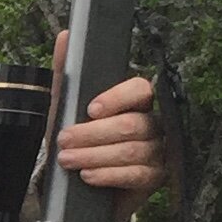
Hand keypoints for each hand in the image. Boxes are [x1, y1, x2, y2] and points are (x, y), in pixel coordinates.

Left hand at [49, 30, 165, 208]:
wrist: (78, 184)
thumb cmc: (77, 140)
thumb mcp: (65, 106)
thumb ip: (66, 72)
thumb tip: (65, 37)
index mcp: (135, 102)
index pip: (140, 90)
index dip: (117, 99)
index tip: (90, 109)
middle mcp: (152, 123)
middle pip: (131, 124)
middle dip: (92, 134)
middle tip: (64, 140)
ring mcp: (157, 151)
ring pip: (132, 150)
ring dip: (94, 155)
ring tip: (69, 160)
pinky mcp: (153, 178)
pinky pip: (136, 175)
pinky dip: (108, 175)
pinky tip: (89, 176)